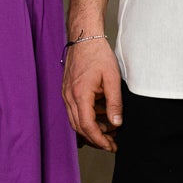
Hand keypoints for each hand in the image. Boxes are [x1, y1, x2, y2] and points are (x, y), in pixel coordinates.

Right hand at [63, 35, 121, 151]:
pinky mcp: (68, 90)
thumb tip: (116, 124)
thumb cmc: (97, 54)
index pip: (87, 126)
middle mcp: (69, 96)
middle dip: (96, 139)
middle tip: (112, 143)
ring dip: (92, 129)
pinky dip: (88, 117)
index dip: (99, 140)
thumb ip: (114, 103)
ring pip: (76, 120)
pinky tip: (101, 115)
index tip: (111, 146)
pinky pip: (75, 110)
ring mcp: (66, 93)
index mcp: (80, 95)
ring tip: (110, 130)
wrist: (84, 36)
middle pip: (79, 127)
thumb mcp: (112, 79)